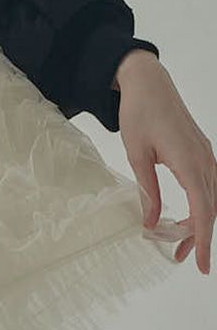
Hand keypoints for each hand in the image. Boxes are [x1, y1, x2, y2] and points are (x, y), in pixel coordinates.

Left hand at [115, 52, 216, 275]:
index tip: (200, 264)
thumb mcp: (136, 152)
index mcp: (188, 161)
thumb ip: (147, 189)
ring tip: (179, 238)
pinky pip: (208, 184)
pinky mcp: (201, 150)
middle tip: (179, 255)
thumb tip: (151, 223)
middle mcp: (204, 160)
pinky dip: (200, 203)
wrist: (148, 80)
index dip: (201, 240)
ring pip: (211, 197)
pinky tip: (187, 213)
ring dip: (199, 220)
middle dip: (197, 236)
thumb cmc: (139, 111)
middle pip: (209, 208)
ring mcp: (206, 154)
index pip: (202, 211)